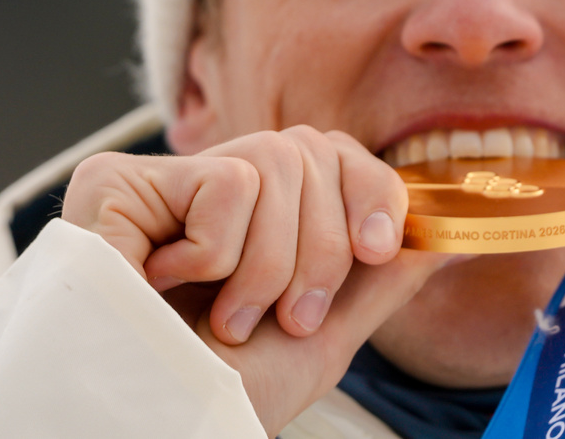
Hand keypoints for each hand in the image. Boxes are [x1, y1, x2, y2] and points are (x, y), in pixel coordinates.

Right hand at [62, 126, 452, 434]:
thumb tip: (446, 240)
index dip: (370, 190)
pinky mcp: (118, 181)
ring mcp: (166, 180)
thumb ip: (381, 280)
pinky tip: (167, 284)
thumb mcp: (324, 337)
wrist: (157, 427)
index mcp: (260, 213)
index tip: (379, 249)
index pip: (332, 152)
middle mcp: (213, 185)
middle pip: (311, 153)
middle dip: (321, 250)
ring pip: (274, 163)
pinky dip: (216, 253)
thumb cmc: (226, 392)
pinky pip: (225, 181)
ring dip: (269, 264)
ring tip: (227, 317)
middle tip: (286, 316)